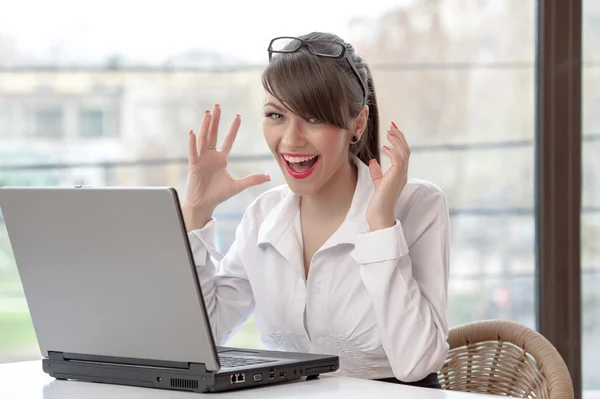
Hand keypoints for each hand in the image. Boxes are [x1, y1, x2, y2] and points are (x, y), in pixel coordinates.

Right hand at [182, 104, 269, 230]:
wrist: (204, 204)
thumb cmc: (218, 194)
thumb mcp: (237, 186)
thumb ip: (252, 180)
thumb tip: (267, 177)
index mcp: (221, 159)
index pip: (228, 140)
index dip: (233, 129)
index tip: (238, 116)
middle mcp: (211, 156)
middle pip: (213, 134)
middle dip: (216, 120)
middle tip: (218, 106)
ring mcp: (201, 159)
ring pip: (203, 139)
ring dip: (205, 126)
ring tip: (208, 113)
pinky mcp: (194, 165)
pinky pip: (193, 152)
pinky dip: (192, 143)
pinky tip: (193, 132)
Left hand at [366, 122, 409, 230]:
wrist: (379, 214)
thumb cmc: (379, 200)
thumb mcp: (378, 182)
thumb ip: (377, 172)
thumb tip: (373, 161)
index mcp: (400, 173)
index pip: (403, 153)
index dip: (399, 140)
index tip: (392, 130)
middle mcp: (403, 174)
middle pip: (406, 150)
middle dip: (400, 137)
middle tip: (392, 126)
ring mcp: (400, 176)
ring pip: (404, 154)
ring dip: (397, 142)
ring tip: (389, 132)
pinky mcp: (395, 179)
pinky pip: (398, 162)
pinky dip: (393, 153)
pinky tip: (385, 148)